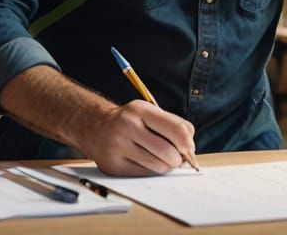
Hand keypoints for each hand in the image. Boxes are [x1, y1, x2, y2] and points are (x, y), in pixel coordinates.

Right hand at [83, 100, 197, 175]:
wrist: (96, 129)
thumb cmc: (132, 121)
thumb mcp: (151, 113)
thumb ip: (174, 125)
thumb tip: (190, 149)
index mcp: (141, 110)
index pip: (175, 129)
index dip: (187, 143)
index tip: (189, 149)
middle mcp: (127, 126)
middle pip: (167, 152)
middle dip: (178, 159)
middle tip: (177, 159)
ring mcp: (118, 147)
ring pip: (157, 166)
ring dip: (166, 166)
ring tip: (163, 160)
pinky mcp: (114, 166)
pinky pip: (144, 174)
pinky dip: (152, 171)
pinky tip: (147, 162)